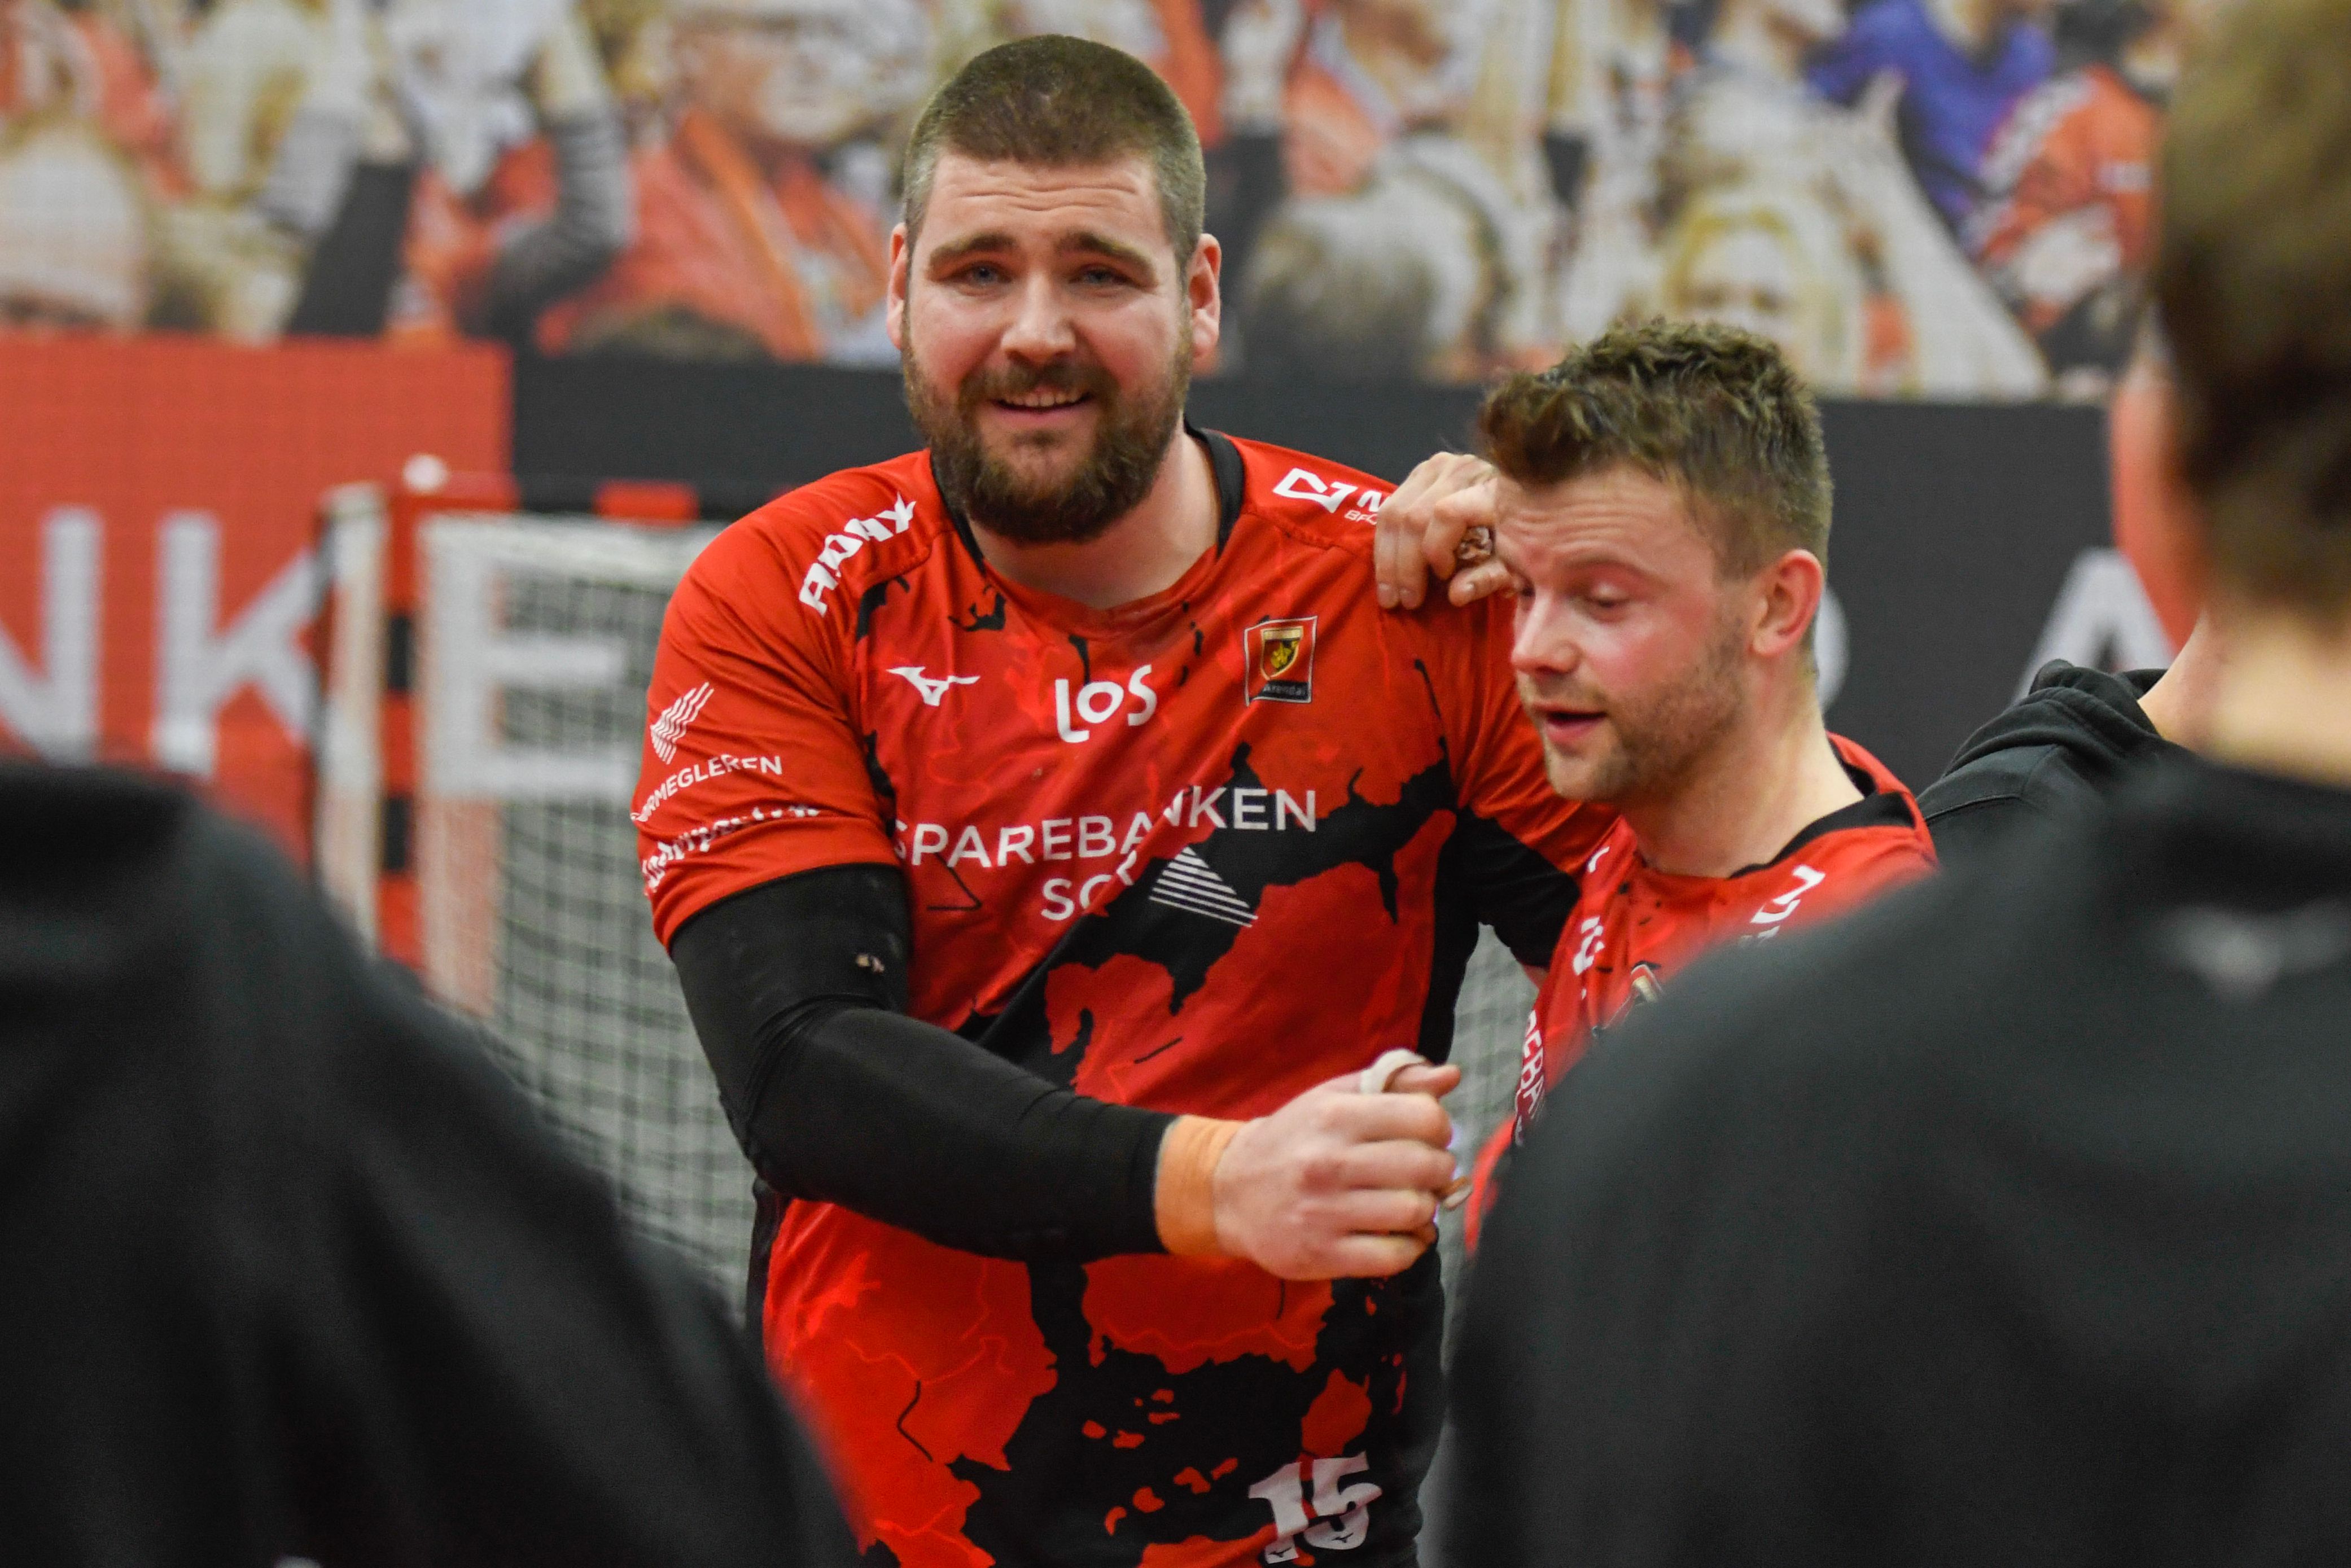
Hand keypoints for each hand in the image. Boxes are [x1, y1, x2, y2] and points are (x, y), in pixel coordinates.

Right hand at [1210, 1067, 1460, 1279]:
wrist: (1229, 1191)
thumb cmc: (1294, 1139)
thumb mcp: (1333, 1098)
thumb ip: (1394, 1082)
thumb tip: (1452, 1075)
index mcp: (1334, 1116)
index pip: (1424, 1117)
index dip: (1439, 1127)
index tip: (1427, 1136)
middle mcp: (1328, 1162)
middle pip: (1426, 1166)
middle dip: (1439, 1169)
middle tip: (1424, 1172)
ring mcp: (1324, 1213)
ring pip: (1416, 1211)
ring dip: (1425, 1209)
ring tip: (1411, 1201)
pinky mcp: (1322, 1255)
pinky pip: (1396, 1256)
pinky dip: (1411, 1246)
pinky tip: (1399, 1233)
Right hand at [1374, 452, 1509, 610]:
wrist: (1525, 500)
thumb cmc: (1518, 537)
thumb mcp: (1512, 563)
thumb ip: (1488, 578)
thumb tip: (1455, 595)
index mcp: (1488, 487)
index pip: (1446, 513)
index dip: (1437, 550)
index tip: (1444, 577)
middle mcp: (1460, 469)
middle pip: (1413, 516)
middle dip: (1404, 566)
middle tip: (1404, 602)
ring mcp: (1437, 466)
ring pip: (1394, 512)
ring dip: (1387, 559)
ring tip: (1390, 594)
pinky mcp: (1421, 472)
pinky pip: (1390, 507)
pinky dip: (1385, 543)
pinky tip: (1389, 571)